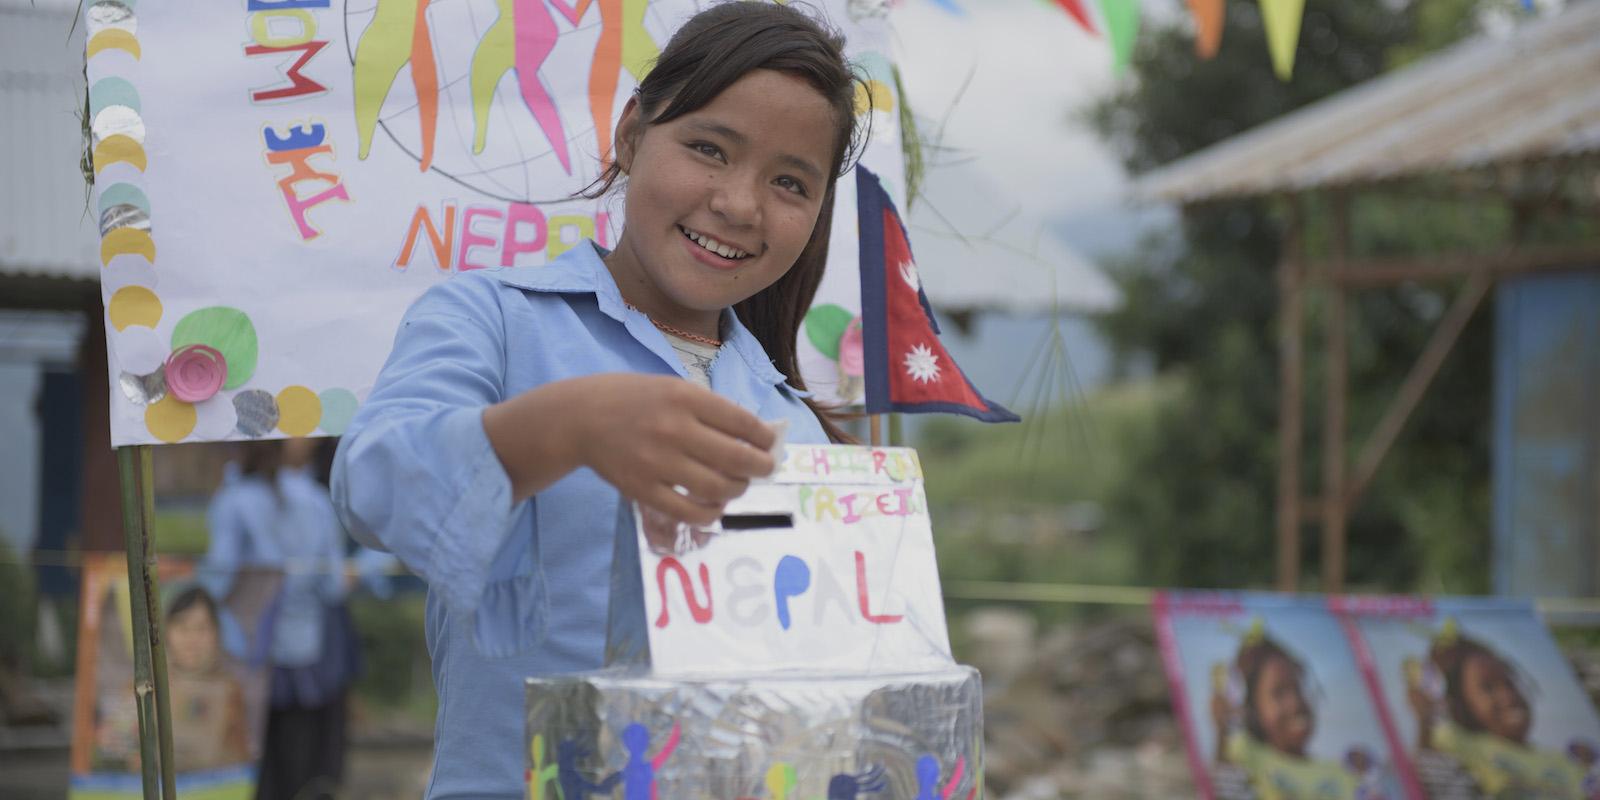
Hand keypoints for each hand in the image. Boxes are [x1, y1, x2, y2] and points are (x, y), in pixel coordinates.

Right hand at [484, 374, 776, 548]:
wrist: (580, 418)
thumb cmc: (634, 400)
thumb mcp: (672, 388)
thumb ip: (709, 410)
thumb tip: (753, 438)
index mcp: (685, 398)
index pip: (742, 422)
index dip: (765, 438)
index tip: (771, 444)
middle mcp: (674, 429)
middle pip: (738, 459)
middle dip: (761, 467)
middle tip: (765, 469)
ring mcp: (658, 462)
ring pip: (718, 488)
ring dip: (739, 490)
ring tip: (738, 485)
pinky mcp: (643, 490)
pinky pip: (689, 512)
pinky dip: (711, 513)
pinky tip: (715, 506)